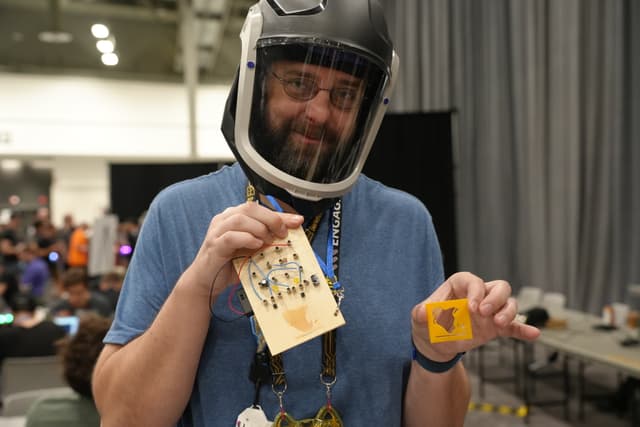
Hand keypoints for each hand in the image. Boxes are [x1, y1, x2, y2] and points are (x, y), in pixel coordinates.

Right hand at [188, 201, 303, 298]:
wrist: (206, 281)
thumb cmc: (230, 263)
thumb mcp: (253, 249)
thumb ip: (267, 239)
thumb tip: (290, 232)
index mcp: (234, 217)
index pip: (260, 209)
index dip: (280, 214)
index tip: (297, 221)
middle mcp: (225, 220)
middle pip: (250, 208)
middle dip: (270, 219)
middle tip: (282, 233)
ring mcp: (217, 232)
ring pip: (240, 219)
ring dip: (259, 229)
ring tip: (267, 242)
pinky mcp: (214, 246)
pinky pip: (230, 236)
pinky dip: (246, 239)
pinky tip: (256, 245)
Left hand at [411, 272, 539, 362]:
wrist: (434, 343)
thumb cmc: (427, 323)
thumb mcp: (420, 318)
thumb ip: (421, 314)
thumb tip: (422, 312)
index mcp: (459, 286)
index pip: (472, 280)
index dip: (475, 290)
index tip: (472, 307)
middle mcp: (479, 295)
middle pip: (498, 287)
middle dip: (496, 298)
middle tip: (485, 313)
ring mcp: (490, 311)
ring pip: (509, 303)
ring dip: (508, 312)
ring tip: (499, 323)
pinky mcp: (496, 327)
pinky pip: (514, 327)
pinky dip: (524, 330)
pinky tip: (534, 335)